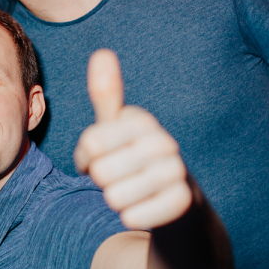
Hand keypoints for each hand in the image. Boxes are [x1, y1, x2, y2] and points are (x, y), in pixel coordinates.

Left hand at [73, 50, 191, 229]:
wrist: (175, 199)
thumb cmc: (133, 157)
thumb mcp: (116, 126)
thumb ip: (106, 95)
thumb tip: (102, 52)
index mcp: (141, 120)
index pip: (90, 144)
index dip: (86, 158)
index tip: (99, 157)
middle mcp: (163, 141)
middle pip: (101, 172)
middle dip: (102, 181)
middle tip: (119, 177)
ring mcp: (177, 171)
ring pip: (115, 197)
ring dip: (116, 200)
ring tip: (132, 190)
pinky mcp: (183, 202)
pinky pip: (133, 217)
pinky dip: (131, 217)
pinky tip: (143, 208)